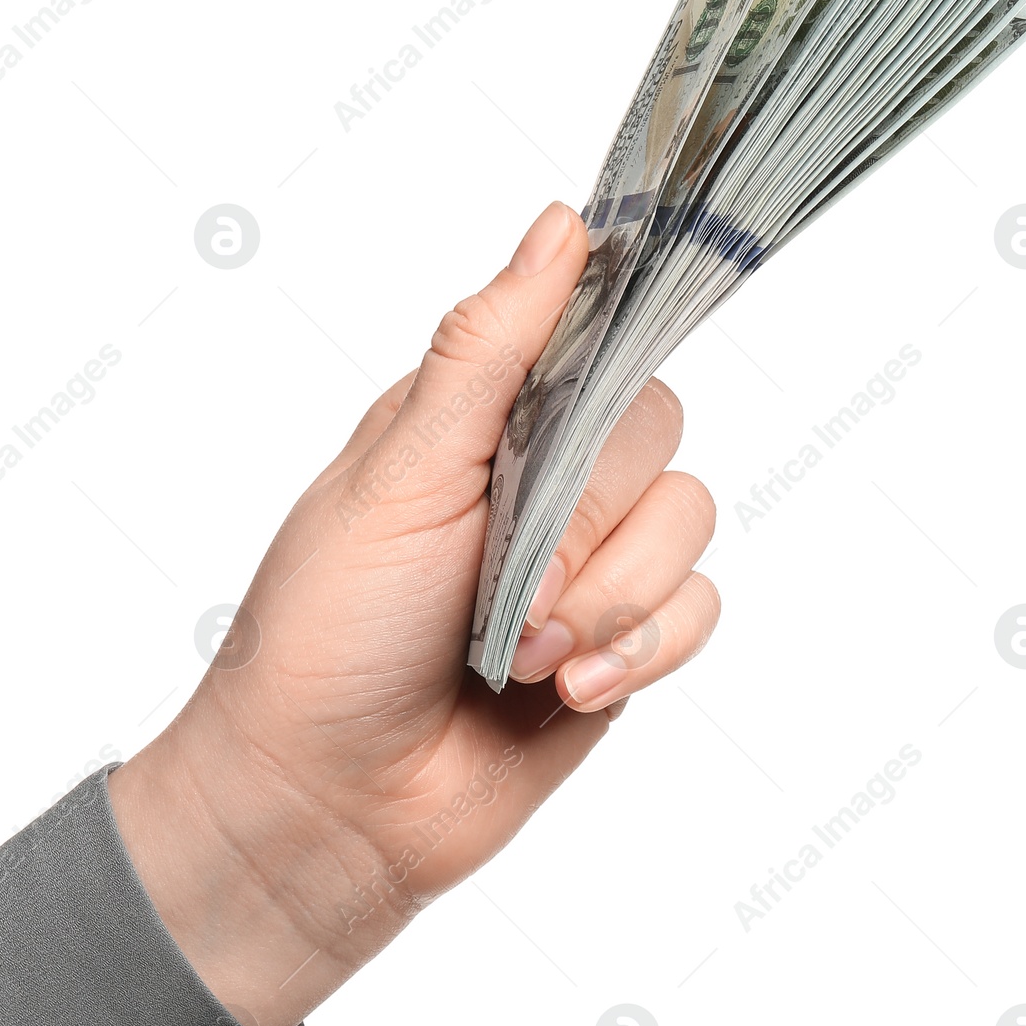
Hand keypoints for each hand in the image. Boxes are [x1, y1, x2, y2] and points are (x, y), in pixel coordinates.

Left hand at [110, 202, 719, 1025]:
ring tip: (523, 658)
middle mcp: (544, 475)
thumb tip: (558, 225)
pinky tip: (565, 690)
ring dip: (611, 601)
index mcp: (481, 413)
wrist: (328, 800)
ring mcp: (589, 559)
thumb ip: (487, 353)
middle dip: (589, 523)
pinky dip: (639, 651)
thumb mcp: (397, 472)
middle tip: (508, 589)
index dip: (619, 343)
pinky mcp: (622, 640)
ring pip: (689, 522)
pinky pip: (699, 611)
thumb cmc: (326, 629)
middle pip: (655, 430)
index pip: (593, 331)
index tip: (607, 384)